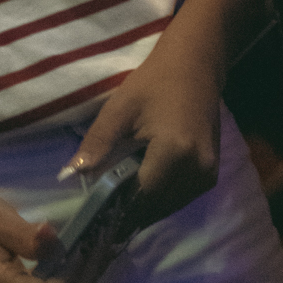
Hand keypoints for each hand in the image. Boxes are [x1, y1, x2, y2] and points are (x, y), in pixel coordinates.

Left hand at [63, 44, 221, 231]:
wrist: (195, 65)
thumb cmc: (154, 81)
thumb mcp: (120, 107)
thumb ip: (97, 142)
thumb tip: (72, 174)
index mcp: (174, 152)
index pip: (140, 196)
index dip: (116, 208)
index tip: (94, 216)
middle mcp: (196, 170)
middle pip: (156, 207)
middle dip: (129, 212)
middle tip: (102, 214)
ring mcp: (207, 174)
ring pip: (169, 207)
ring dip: (145, 208)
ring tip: (118, 204)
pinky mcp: (211, 174)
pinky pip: (180, 198)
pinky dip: (160, 199)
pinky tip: (141, 190)